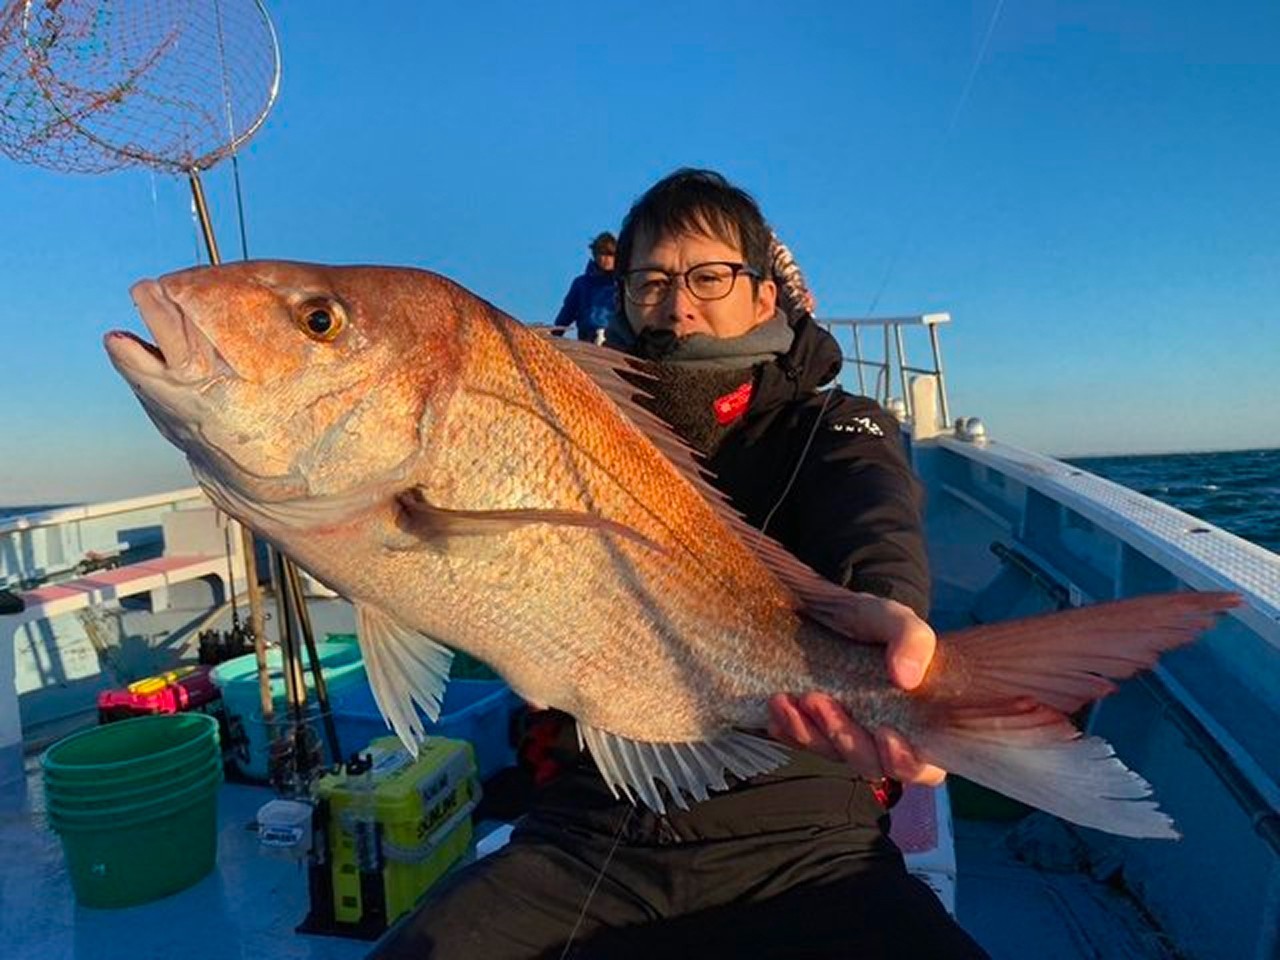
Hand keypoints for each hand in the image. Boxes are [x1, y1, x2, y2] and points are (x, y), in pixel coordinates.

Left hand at [766, 596, 945, 785]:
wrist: (823, 612)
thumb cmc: (869, 622)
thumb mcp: (894, 619)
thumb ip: (912, 640)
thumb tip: (906, 678)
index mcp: (917, 722)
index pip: (923, 767)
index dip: (905, 760)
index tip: (886, 732)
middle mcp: (881, 737)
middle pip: (869, 764)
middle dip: (845, 738)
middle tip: (819, 700)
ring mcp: (846, 735)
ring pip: (830, 754)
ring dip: (808, 733)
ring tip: (788, 700)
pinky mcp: (814, 729)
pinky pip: (799, 742)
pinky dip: (787, 729)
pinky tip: (778, 708)